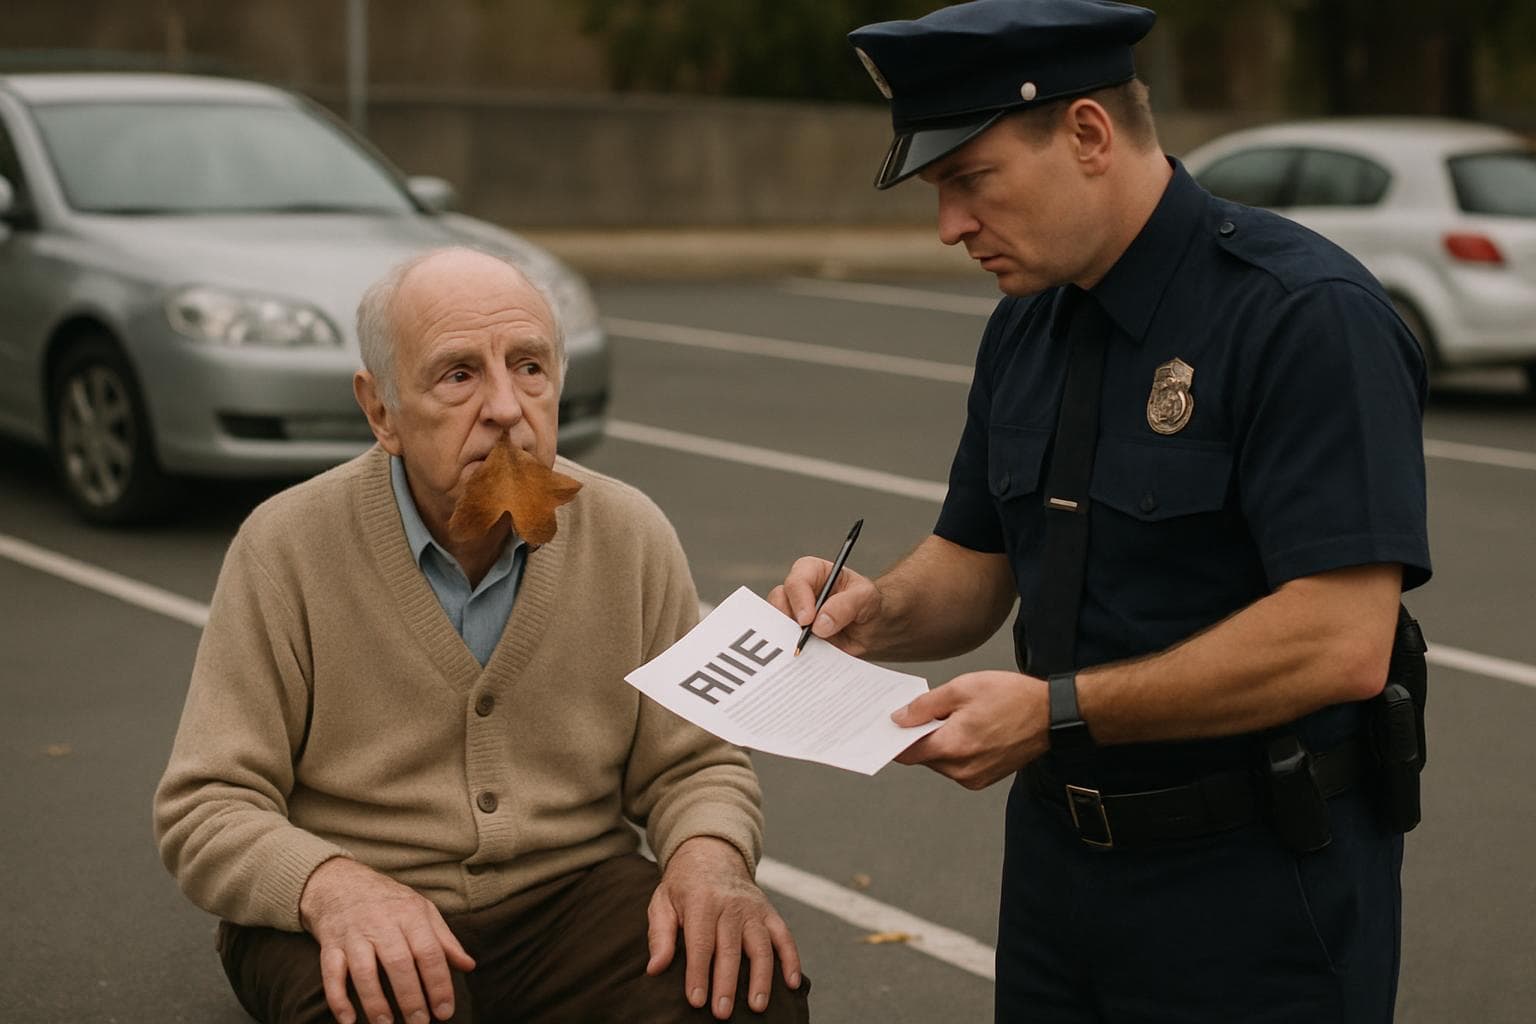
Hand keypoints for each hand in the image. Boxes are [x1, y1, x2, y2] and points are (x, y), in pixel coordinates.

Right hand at [298, 857, 474, 1023]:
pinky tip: (349, 1020)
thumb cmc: (390, 902)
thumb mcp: (422, 910)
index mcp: (410, 915)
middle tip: (420, 1023)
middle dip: (410, 997)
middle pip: (398, 963)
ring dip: (375, 1001)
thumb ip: (445, 940)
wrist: (341, 883)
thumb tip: (469, 965)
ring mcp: (354, 935)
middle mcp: (382, 924)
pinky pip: (331, 974)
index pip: (429, 952)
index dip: (438, 984)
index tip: (445, 1011)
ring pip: (364, 970)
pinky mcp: (330, 945)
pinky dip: (338, 998)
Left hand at [646, 836, 801, 1018]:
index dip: (698, 973)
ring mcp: (753, 909)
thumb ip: (659, 935)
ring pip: (761, 946)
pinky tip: (793, 983)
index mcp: (701, 901)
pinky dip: (792, 959)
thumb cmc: (683, 887)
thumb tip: (654, 968)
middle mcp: (730, 905)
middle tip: (722, 1013)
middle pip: (730, 949)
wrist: (712, 854)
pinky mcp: (769, 912)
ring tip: (757, 1007)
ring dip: (761, 978)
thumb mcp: (662, 903)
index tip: (696, 1000)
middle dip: (727, 983)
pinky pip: (784, 936)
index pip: (701, 943)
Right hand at [767, 556, 881, 656]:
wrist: (871, 630)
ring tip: (806, 647)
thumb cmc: (867, 604)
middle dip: (789, 619)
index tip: (808, 620)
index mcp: (813, 572)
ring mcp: (794, 614)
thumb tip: (820, 624)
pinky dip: (792, 649)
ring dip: (788, 635)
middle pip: (779, 600)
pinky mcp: (794, 635)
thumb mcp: (865, 598)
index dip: (799, 599)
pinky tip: (805, 655)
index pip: (797, 580)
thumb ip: (845, 606)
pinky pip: (785, 642)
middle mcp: (799, 591)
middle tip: (803, 636)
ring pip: (777, 622)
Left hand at [891, 670, 1050, 789]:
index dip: (894, 738)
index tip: (888, 726)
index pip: (907, 752)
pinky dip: (955, 750)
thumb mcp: (962, 688)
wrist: (1051, 715)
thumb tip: (899, 719)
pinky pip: (956, 766)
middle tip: (930, 711)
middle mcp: (962, 770)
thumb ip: (925, 706)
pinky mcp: (984, 779)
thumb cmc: (1013, 698)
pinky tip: (968, 729)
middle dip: (921, 735)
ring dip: (940, 742)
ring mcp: (974, 778)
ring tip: (958, 717)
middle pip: (923, 756)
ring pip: (939, 761)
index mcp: (953, 746)